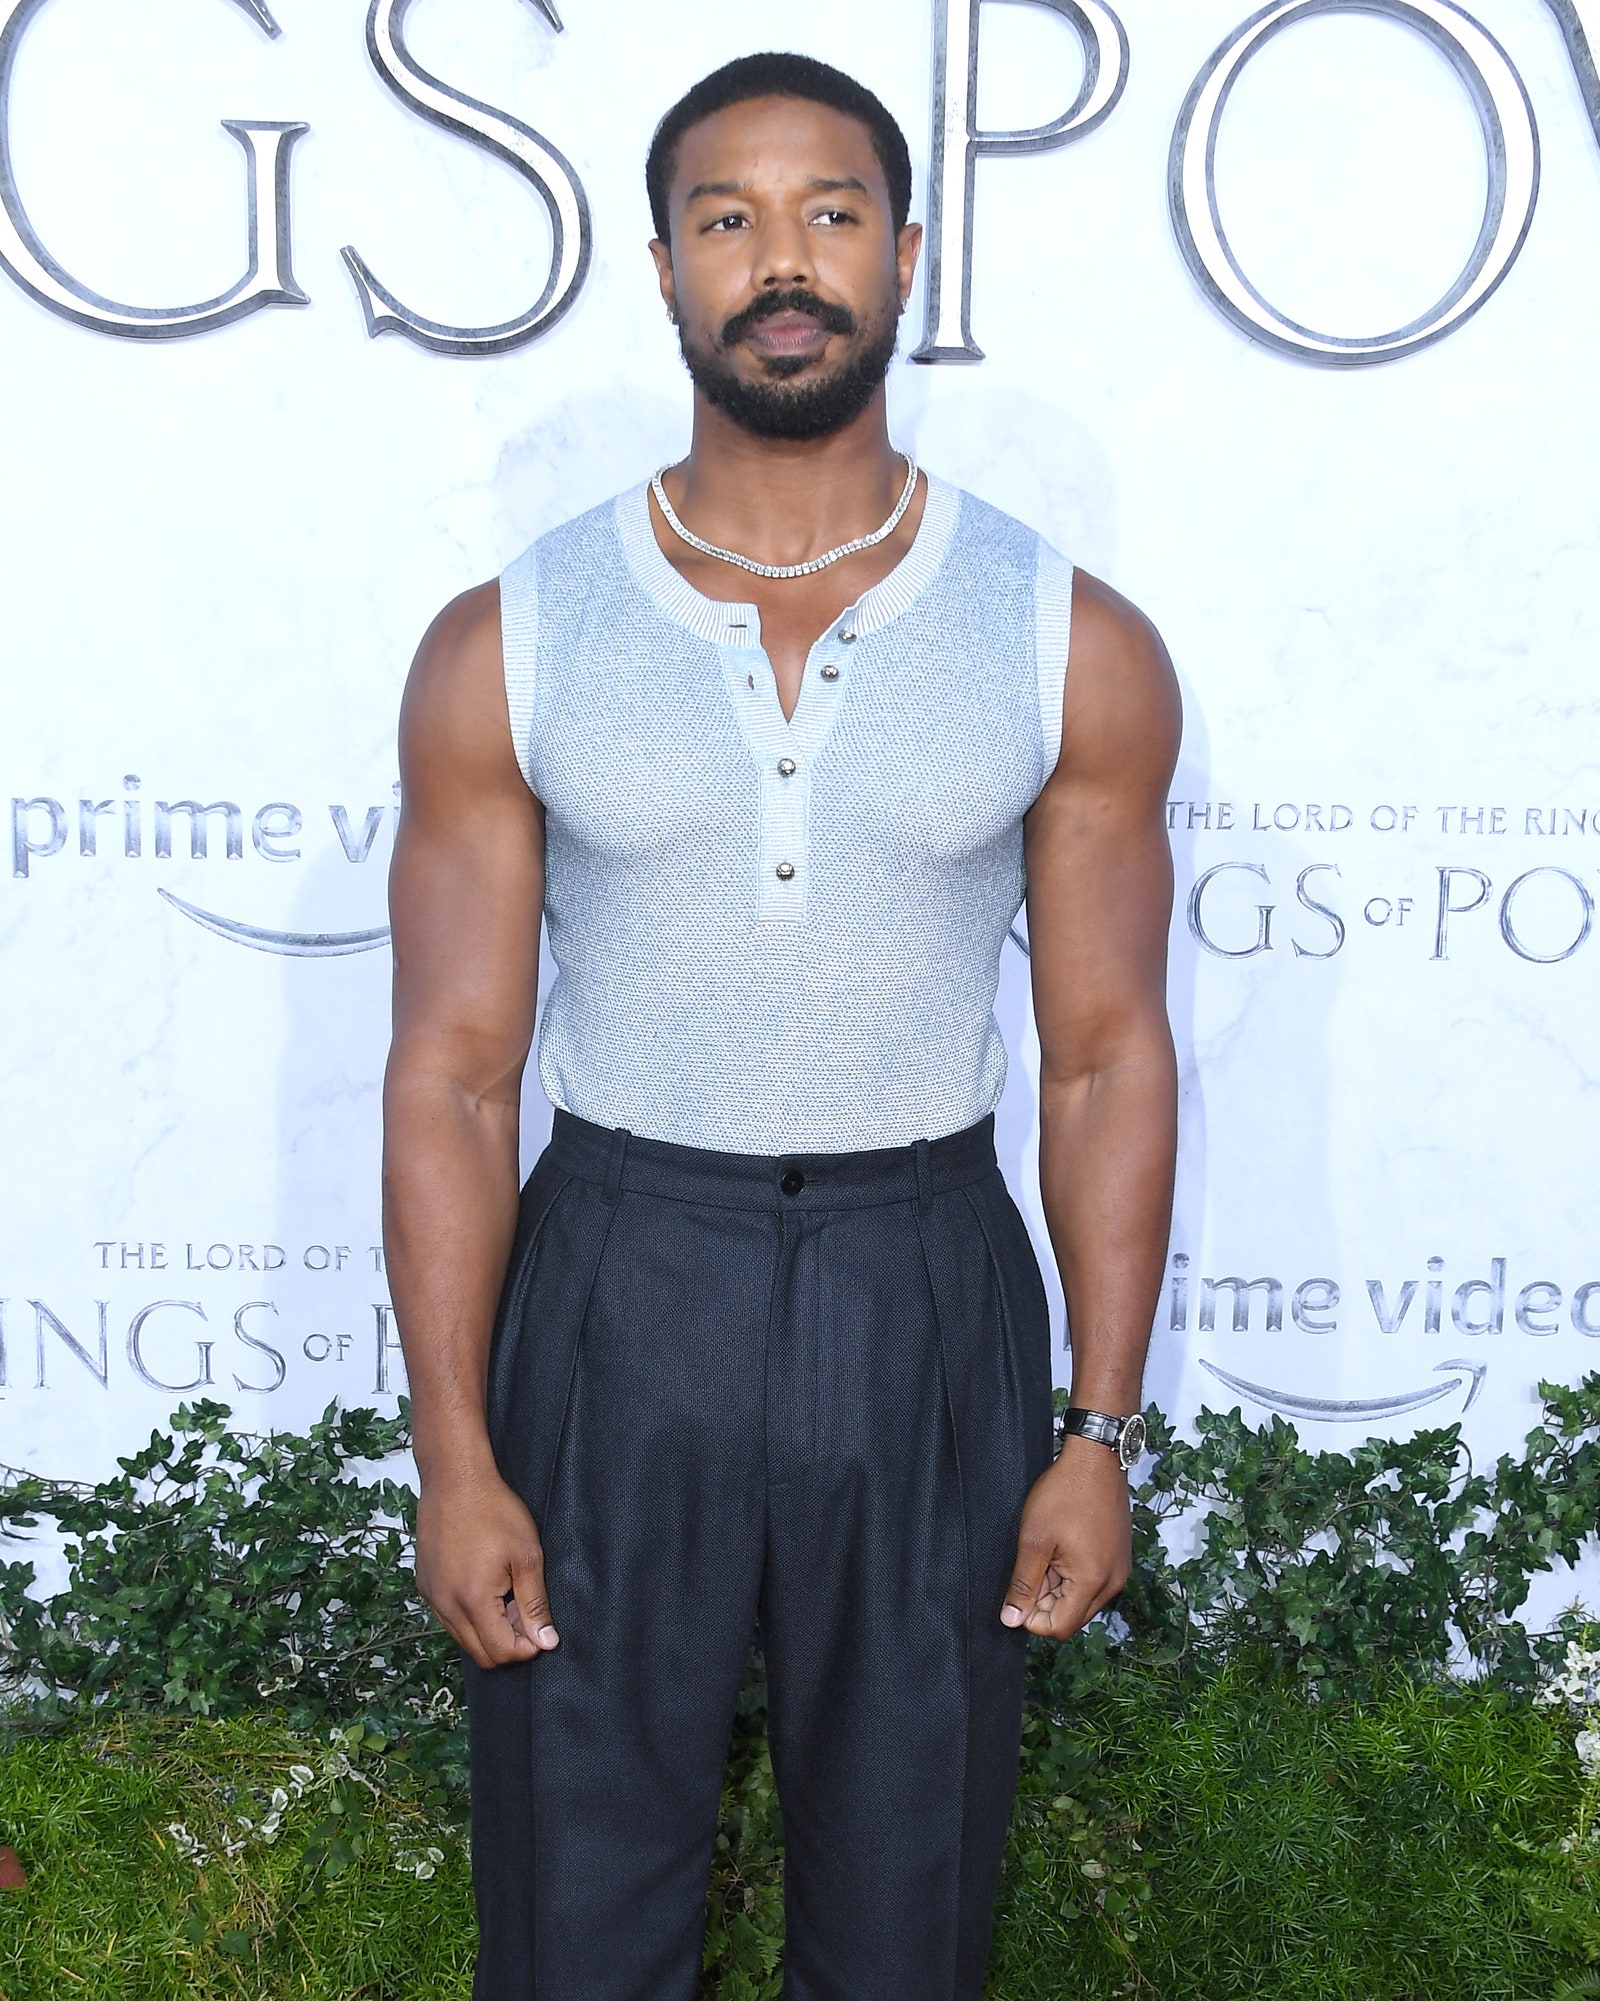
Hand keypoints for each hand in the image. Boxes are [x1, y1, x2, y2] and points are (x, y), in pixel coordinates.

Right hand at [415, 1462, 558, 1668]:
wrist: (455, 1479)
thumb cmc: (493, 1510)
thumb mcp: (527, 1555)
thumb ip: (535, 1603)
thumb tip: (546, 1642)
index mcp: (472, 1600)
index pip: (499, 1652)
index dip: (526, 1648)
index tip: (540, 1627)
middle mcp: (445, 1605)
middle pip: (479, 1653)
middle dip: (507, 1643)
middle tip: (524, 1610)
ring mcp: (431, 1596)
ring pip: (462, 1638)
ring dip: (488, 1630)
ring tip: (507, 1596)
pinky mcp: (425, 1585)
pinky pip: (448, 1618)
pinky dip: (469, 1616)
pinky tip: (486, 1586)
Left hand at [1000, 1434, 1131, 1638]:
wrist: (1095, 1459)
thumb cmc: (1064, 1493)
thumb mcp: (1034, 1539)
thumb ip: (1023, 1584)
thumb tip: (1011, 1619)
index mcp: (1092, 1581)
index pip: (1060, 1627)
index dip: (1033, 1617)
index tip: (1019, 1592)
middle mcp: (1113, 1582)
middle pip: (1073, 1616)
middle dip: (1046, 1602)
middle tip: (1031, 1566)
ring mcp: (1119, 1570)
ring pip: (1083, 1600)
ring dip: (1059, 1587)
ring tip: (1047, 1553)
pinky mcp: (1119, 1557)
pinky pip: (1094, 1582)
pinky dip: (1074, 1575)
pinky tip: (1061, 1548)